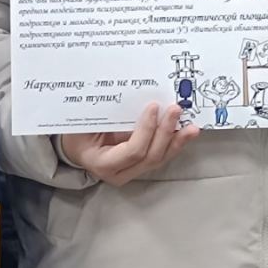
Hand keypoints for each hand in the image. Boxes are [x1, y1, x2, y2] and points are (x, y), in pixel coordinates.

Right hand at [60, 103, 198, 186]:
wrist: (76, 147)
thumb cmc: (78, 133)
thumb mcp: (86, 122)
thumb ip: (107, 114)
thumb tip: (134, 94)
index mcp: (102, 163)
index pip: (132, 151)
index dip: (145, 130)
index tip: (153, 107)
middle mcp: (119, 173)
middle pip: (150, 157)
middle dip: (165, 132)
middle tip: (175, 110)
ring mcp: (132, 172)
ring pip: (159, 159)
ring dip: (177, 141)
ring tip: (191, 126)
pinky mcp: (141, 166)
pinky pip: (161, 156)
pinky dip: (174, 143)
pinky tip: (186, 132)